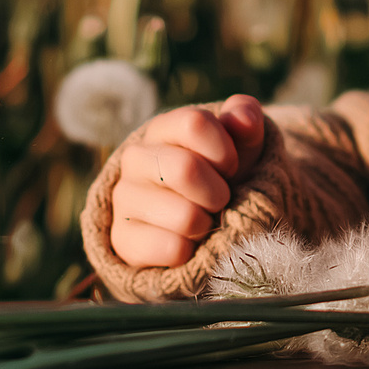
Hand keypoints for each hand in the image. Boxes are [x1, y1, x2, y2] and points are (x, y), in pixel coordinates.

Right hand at [107, 96, 265, 267]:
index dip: (225, 150)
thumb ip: (247, 122)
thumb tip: (243, 117)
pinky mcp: (122, 239)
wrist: (203, 224)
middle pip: (185, 169)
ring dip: (208, 224)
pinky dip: (193, 252)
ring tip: (204, 222)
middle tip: (221, 200)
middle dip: (218, 192)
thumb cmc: (224, 176)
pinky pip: (172, 249)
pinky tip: (189, 244)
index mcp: (163, 129)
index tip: (230, 168)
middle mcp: (136, 159)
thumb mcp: (243, 146)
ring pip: (184, 216)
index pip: (194, 124)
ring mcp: (124, 198)